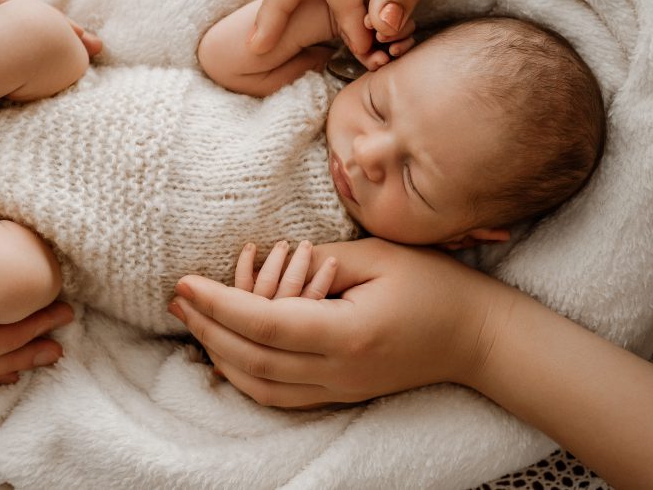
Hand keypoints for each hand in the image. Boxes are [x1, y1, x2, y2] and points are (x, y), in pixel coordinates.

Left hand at [169, 238, 508, 406]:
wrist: (476, 337)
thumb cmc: (434, 285)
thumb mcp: (380, 257)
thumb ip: (322, 263)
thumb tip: (272, 266)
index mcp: (348, 333)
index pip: (266, 324)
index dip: (219, 303)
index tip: (185, 282)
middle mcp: (338, 371)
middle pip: (253, 359)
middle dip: (206, 327)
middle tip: (176, 298)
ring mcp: (338, 388)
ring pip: (260, 385)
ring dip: (218, 353)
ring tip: (192, 320)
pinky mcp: (339, 393)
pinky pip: (278, 395)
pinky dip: (244, 375)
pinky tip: (225, 351)